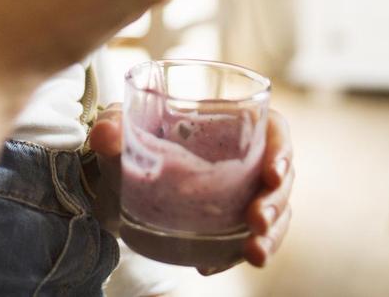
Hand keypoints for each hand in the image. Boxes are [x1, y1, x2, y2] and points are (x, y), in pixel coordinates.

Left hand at [87, 106, 293, 274]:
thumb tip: (106, 134)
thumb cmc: (132, 140)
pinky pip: (246, 241)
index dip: (282, 150)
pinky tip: (209, 266)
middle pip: (281, 178)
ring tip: (253, 253)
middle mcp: (247, 157)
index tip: (273, 172)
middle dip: (276, 203)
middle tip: (257, 221)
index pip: (275, 130)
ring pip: (275, 214)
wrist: (120, 181)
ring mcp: (243, 193)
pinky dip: (233, 256)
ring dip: (271, 236)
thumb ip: (113, 126)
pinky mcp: (232, 223)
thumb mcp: (122, 128)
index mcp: (233, 122)